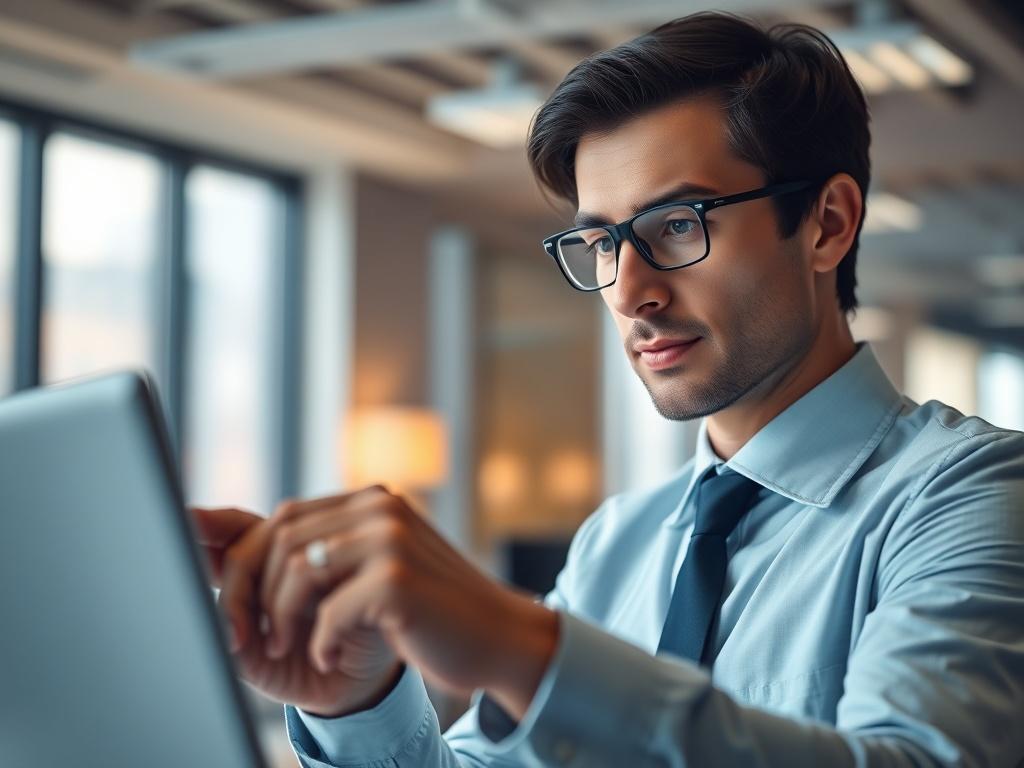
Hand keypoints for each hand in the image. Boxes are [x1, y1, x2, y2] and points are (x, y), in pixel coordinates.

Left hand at [236, 486, 559, 718]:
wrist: (500, 639)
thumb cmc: (431, 613)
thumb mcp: (378, 569)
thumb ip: (332, 552)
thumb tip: (245, 558)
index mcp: (372, 501)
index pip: (284, 516)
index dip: (247, 562)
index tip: (233, 609)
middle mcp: (380, 508)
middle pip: (281, 538)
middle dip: (250, 593)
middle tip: (255, 640)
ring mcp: (391, 539)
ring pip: (298, 570)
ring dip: (282, 620)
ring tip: (291, 651)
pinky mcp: (397, 579)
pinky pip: (329, 612)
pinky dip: (321, 643)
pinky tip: (330, 657)